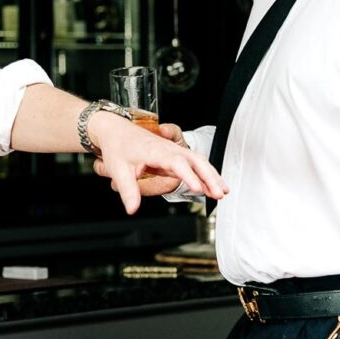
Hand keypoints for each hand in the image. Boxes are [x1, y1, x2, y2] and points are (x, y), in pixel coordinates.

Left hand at [88, 116, 225, 214]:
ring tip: (222, 192)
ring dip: (212, 175)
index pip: (176, 162)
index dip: (188, 174)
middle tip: (218, 193)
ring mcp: (174, 151)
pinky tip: (213, 187)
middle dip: (209, 176)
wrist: (116, 129)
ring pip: (199, 161)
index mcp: (155, 150)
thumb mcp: (119, 169)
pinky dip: (207, 174)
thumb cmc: (118, 146)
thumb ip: (128, 190)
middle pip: (195, 160)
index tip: (198, 187)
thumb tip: (132, 209)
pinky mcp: (176, 155)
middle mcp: (169, 149)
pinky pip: (195, 164)